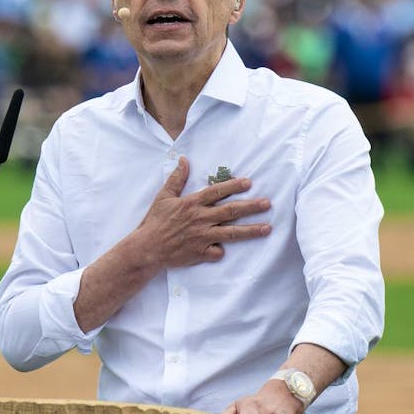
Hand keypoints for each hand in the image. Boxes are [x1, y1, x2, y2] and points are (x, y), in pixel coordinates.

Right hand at [136, 157, 270, 268]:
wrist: (146, 248)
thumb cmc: (154, 221)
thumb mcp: (163, 197)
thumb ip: (176, 179)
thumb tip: (183, 160)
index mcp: (192, 204)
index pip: (217, 191)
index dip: (234, 186)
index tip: (249, 182)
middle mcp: (200, 219)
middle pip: (231, 211)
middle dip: (251, 207)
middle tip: (267, 204)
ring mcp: (202, 237)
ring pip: (232, 233)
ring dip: (251, 230)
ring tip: (267, 228)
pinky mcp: (200, 253)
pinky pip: (218, 252)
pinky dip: (221, 251)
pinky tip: (223, 250)